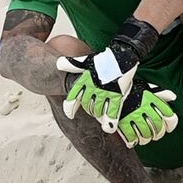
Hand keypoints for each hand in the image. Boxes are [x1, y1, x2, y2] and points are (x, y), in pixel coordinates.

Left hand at [56, 17, 159, 131]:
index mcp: (84, 80)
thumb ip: (72, 65)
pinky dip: (110, 122)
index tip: (70, 115)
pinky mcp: (117, 95)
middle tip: (94, 109)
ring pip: (97, 111)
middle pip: (87, 106)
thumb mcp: (86, 61)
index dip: (70, 108)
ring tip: (102, 114)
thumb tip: (58, 65)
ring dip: (98, 114)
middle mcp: (93, 87)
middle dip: (89, 110)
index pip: (73, 97)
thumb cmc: (105, 59)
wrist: (123, 55)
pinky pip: (111, 112)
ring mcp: (105, 92)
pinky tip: (109, 128)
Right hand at [115, 81, 178, 147]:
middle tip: (155, 135)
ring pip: (145, 134)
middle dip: (158, 134)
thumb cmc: (129, 90)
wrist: (109, 87)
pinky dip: (133, 141)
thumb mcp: (145, 89)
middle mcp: (143, 108)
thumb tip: (173, 96)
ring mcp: (133, 116)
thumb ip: (160, 94)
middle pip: (157, 127)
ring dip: (146, 139)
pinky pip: (131, 137)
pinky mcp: (122, 122)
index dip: (170, 124)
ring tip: (143, 138)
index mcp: (150, 99)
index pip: (167, 115)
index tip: (168, 128)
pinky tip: (133, 140)